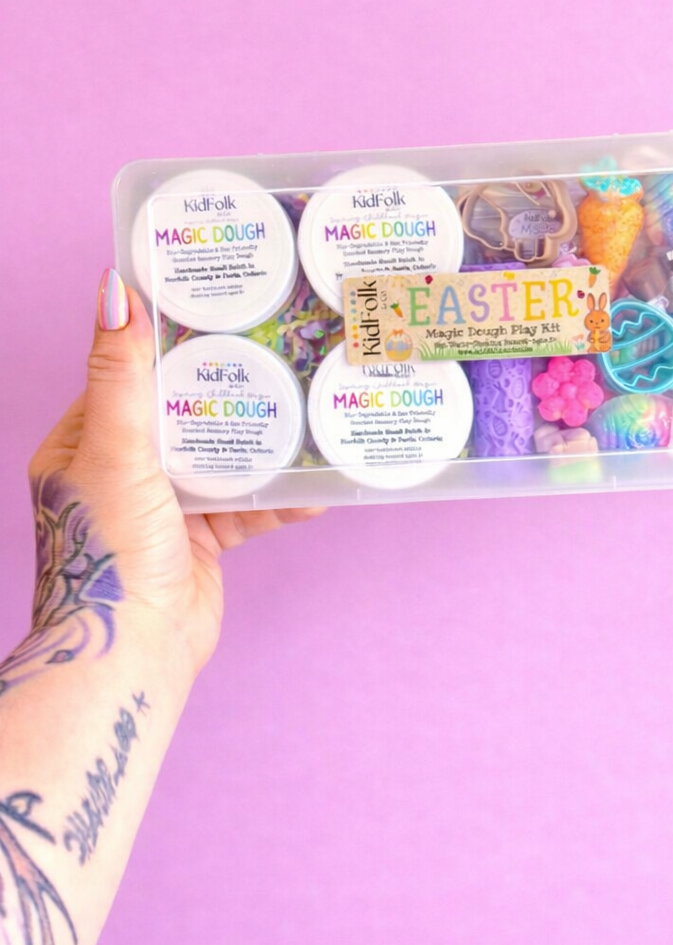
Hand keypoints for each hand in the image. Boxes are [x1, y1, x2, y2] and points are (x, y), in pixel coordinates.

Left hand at [27, 267, 324, 680]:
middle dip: (227, 388)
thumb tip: (112, 290)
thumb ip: (122, 375)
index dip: (167, 344)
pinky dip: (280, 495)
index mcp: (81, 446)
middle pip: (181, 413)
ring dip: (260, 439)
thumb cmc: (109, 551)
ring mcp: (162, 508)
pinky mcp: (201, 541)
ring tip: (308, 404)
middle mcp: (120, 473)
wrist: (132, 654)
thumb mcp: (114, 450)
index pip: (128, 378)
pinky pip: (246, 505)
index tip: (216, 312)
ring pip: (219, 456)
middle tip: (278, 349)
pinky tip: (319, 481)